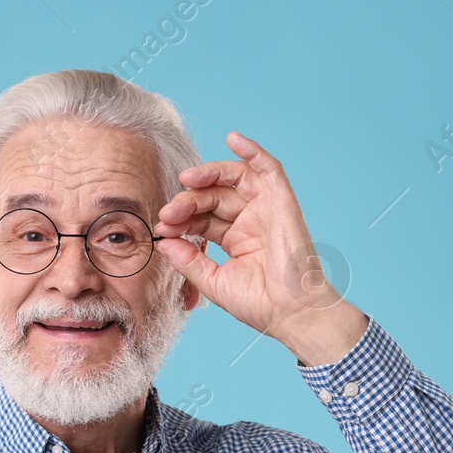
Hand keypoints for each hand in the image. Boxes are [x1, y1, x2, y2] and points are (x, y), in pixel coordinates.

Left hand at [155, 131, 367, 365]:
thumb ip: (188, 260)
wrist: (291, 313)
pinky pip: (269, 169)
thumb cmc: (259, 304)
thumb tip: (162, 242)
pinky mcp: (282, 203)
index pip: (201, 219)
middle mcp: (250, 221)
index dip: (180, 220)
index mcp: (235, 240)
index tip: (161, 229)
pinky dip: (253, 151)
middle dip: (187, 202)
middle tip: (168, 214)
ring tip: (186, 180)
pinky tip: (233, 139)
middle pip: (212, 197)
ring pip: (233, 179)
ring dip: (208, 174)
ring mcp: (266, 210)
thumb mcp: (213, 281)